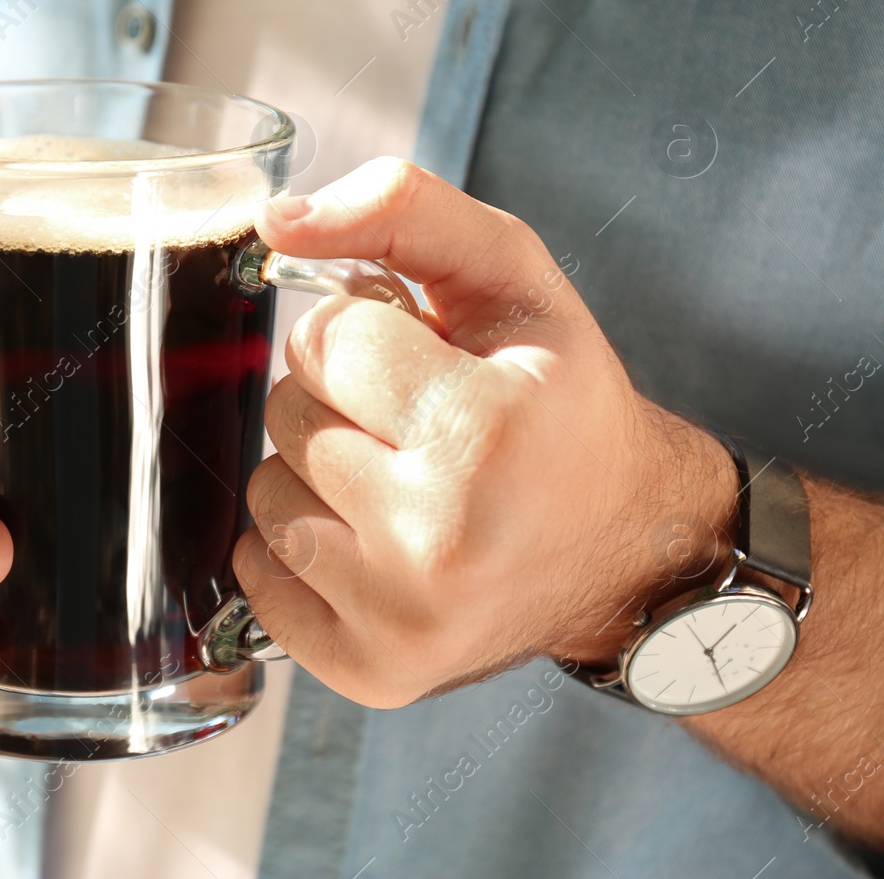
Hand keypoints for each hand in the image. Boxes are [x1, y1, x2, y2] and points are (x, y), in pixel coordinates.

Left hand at [235, 157, 739, 706]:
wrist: (627, 549)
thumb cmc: (561, 404)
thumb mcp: (512, 279)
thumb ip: (401, 210)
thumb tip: (273, 220)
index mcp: (484, 432)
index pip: (326, 335)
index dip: (369, 333)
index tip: (426, 361)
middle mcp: (438, 540)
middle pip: (286, 412)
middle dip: (339, 399)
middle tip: (418, 423)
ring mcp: (400, 618)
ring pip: (263, 492)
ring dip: (315, 472)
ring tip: (402, 481)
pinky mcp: (370, 673)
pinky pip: (256, 574)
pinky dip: (301, 546)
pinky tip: (375, 539)